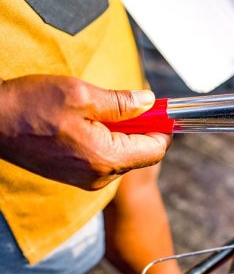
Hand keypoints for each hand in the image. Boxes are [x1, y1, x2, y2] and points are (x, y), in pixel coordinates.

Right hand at [0, 75, 170, 190]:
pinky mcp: (74, 176)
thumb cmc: (31, 106)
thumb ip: (123, 103)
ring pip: (122, 156)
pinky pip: (103, 159)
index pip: (156, 150)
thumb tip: (150, 103)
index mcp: (106, 158)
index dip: (162, 128)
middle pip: (141, 154)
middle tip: (124, 104)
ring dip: (119, 133)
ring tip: (95, 112)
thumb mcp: (82, 94)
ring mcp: (86, 179)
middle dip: (140, 128)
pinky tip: (84, 124)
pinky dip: (103, 140)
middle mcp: (100, 176)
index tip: (160, 110)